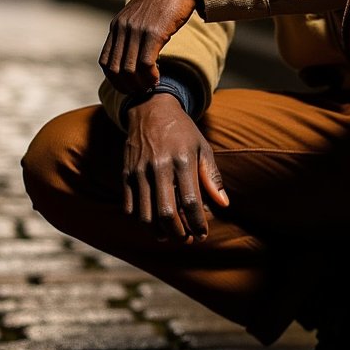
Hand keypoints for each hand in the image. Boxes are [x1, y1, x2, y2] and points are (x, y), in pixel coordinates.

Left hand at [100, 0, 196, 93]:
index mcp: (117, 25)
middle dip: (127, 86)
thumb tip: (133, 55)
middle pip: (115, 70)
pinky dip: (150, 76)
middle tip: (142, 90)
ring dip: (140, 84)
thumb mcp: (141, 15)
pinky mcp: (154, 32)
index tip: (130, 86)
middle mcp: (123, 27)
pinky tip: (158, 77)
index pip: (105, 62)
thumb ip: (133, 32)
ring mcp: (137, 29)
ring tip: (151, 85)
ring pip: (129, 70)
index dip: (114, 80)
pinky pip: (145, 64)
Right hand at [122, 94, 228, 241]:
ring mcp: (139, 171)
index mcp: (183, 160)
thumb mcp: (202, 147)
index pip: (191, 202)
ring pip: (145, 216)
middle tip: (187, 240)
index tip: (203, 234)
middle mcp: (159, 167)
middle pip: (167, 214)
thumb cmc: (182, 131)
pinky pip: (130, 208)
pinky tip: (153, 222)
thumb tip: (223, 204)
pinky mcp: (126, 174)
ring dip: (159, 233)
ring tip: (170, 236)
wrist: (150, 109)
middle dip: (179, 235)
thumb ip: (212, 177)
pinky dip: (141, 221)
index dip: (198, 224)